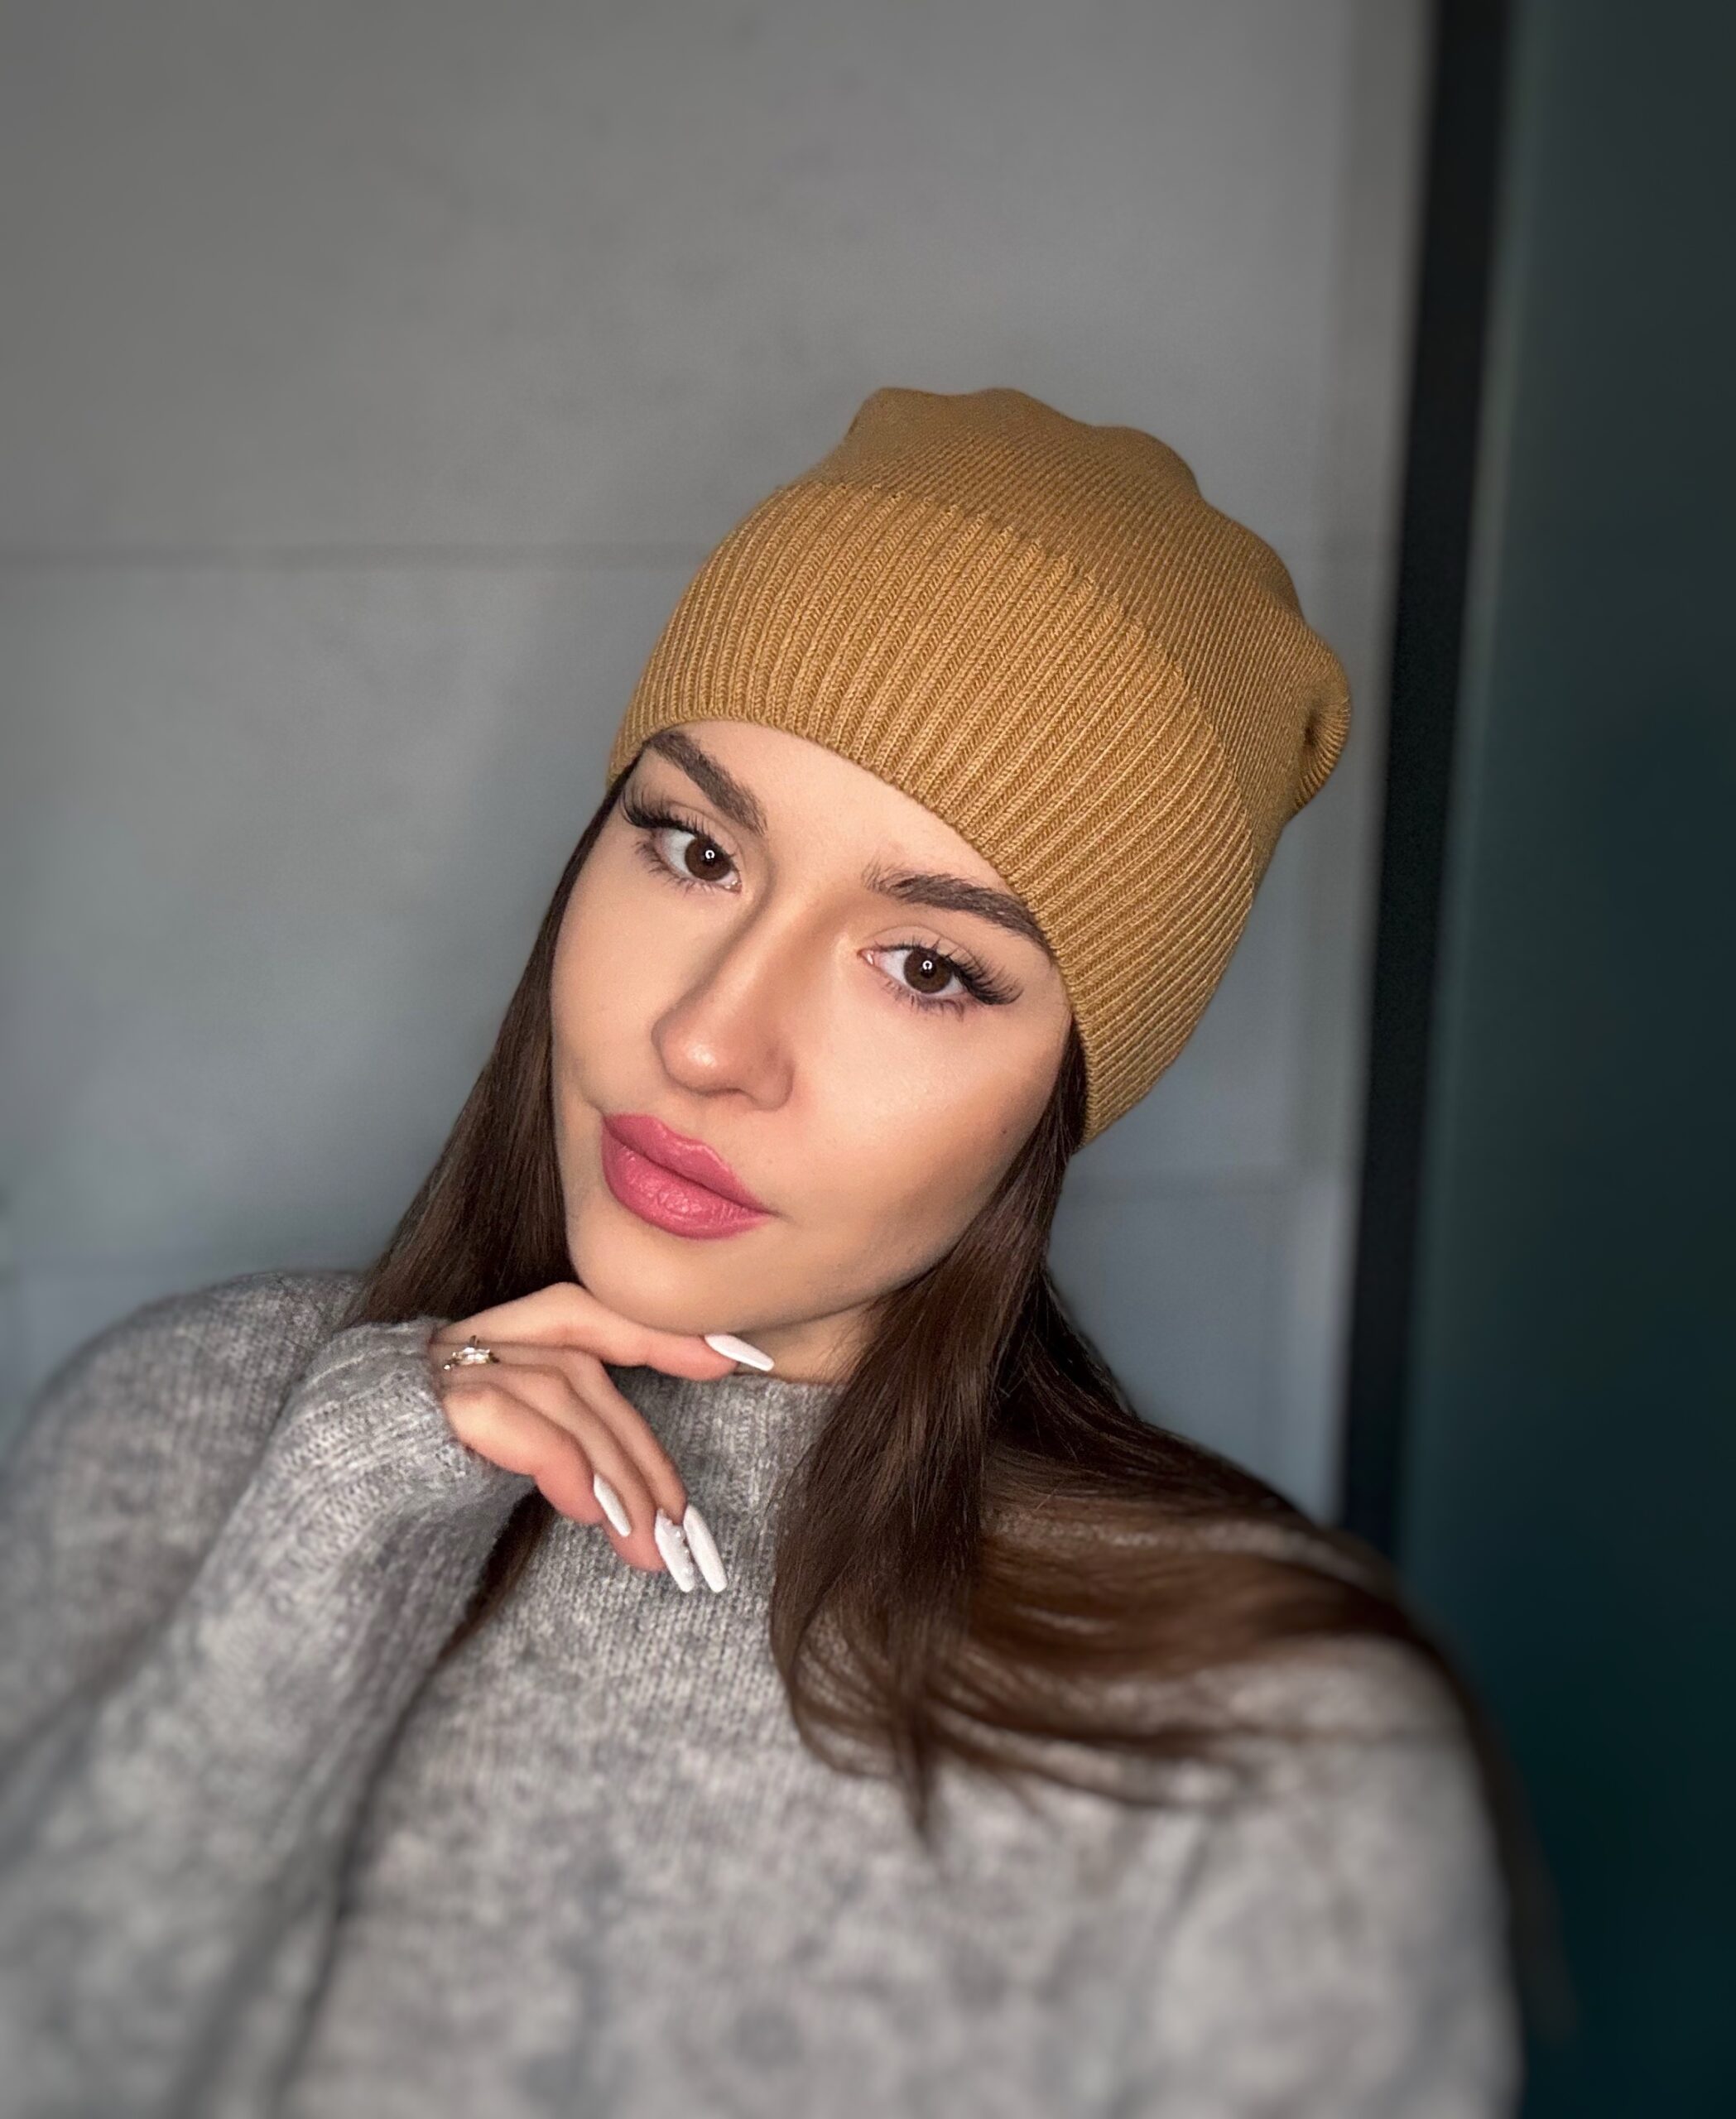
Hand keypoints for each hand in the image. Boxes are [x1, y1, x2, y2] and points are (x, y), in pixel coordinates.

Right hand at [428, 1283, 743, 1592]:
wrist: (288, 1548)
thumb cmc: (403, 1517)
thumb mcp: (486, 1482)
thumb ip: (552, 1455)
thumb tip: (644, 1502)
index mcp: (476, 1350)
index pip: (582, 1315)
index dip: (656, 1331)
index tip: (733, 1358)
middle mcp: (454, 1346)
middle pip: (581, 1370)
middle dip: (640, 1449)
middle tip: (681, 1525)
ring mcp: (431, 1370)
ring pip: (559, 1393)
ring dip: (614, 1472)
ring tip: (646, 1540)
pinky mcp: (414, 1406)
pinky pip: (507, 1415)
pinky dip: (561, 1460)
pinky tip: (588, 1510)